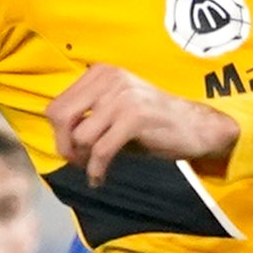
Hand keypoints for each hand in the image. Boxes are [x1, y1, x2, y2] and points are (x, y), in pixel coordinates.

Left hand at [45, 64, 238, 180]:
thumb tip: (58, 138)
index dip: (59, 134)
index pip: (56, 106)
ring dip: (83, 160)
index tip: (72, 151)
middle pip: (60, 118)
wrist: (196, 127)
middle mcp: (109, 79)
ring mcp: (122, 97)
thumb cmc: (153, 123)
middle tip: (77, 163)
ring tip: (95, 169)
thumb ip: (88, 115)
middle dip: (64, 147)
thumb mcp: (115, 109)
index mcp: (101, 73)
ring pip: (80, 136)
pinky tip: (100, 179)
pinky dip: (97, 170)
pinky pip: (101, 151)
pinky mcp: (135, 117)